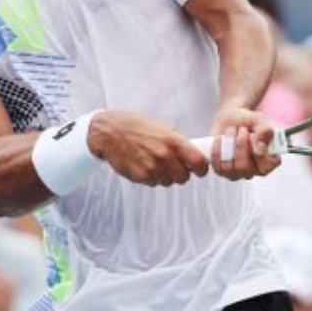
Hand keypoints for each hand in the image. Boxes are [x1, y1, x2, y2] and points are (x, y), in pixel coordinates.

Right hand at [87, 110, 208, 186]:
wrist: (110, 133)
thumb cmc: (136, 126)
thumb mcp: (163, 128)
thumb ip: (179, 143)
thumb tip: (194, 155)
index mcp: (173, 142)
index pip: (200, 164)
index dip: (201, 168)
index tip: (199, 169)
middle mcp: (164, 156)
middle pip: (184, 177)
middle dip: (180, 172)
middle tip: (172, 164)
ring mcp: (152, 168)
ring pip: (169, 182)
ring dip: (164, 175)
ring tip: (153, 161)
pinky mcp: (141, 176)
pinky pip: (154, 183)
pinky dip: (151, 177)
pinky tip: (143, 164)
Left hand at [206, 106, 279, 179]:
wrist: (232, 118)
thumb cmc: (250, 122)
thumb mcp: (261, 120)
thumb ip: (265, 131)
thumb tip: (259, 147)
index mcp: (270, 160)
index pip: (267, 166)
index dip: (259, 154)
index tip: (253, 136)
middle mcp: (254, 170)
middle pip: (244, 168)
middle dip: (240, 145)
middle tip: (241, 129)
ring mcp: (238, 173)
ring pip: (229, 168)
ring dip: (228, 145)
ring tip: (231, 130)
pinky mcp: (222, 170)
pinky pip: (217, 166)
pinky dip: (217, 150)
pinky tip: (220, 138)